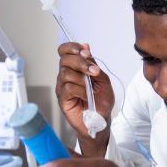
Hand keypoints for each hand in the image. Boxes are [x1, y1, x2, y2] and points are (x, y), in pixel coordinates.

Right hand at [56, 42, 114, 156]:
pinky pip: (67, 88)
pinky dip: (80, 90)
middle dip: (80, 62)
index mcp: (74, 68)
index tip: (86, 52)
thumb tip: (86, 46)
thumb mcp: (104, 80)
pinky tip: (87, 96)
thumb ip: (95, 65)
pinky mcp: (62, 99)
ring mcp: (62, 87)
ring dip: (82, 78)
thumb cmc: (101, 101)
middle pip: (64, 59)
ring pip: (65, 73)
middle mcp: (66, 76)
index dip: (73, 47)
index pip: (65, 50)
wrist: (101, 119)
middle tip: (93, 71)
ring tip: (93, 88)